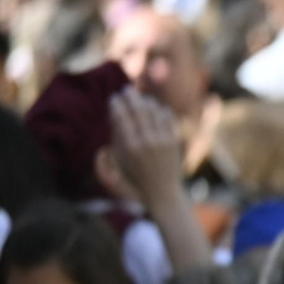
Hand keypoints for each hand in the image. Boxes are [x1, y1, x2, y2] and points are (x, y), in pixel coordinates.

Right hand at [110, 88, 186, 207]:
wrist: (163, 192)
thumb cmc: (136, 180)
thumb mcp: (119, 165)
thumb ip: (112, 146)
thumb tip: (109, 128)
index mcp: (130, 147)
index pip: (122, 117)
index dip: (117, 105)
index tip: (114, 98)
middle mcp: (147, 141)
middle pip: (138, 110)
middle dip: (131, 97)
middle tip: (126, 90)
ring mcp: (163, 140)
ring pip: (154, 111)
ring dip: (146, 101)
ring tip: (141, 98)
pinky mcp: (174, 141)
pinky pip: (168, 119)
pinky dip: (162, 110)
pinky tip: (157, 107)